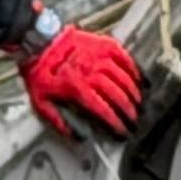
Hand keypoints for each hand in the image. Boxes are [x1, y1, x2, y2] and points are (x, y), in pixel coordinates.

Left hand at [18, 23, 141, 140]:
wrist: (37, 41)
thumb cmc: (39, 73)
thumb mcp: (40, 101)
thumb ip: (59, 121)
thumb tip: (80, 137)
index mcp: (75, 87)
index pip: (102, 109)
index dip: (115, 123)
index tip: (123, 133)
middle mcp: (90, 71)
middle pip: (116, 94)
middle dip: (128, 110)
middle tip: (134, 121)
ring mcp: (98, 56)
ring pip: (123, 77)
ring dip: (133, 94)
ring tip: (139, 105)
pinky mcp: (103, 44)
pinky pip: (124, 57)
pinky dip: (136, 70)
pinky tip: (142, 81)